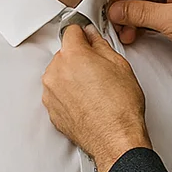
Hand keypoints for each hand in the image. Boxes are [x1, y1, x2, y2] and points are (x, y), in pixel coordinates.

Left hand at [42, 24, 151, 171]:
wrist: (115, 139)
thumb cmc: (120, 108)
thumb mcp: (119, 65)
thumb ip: (100, 44)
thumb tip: (92, 37)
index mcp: (73, 56)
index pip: (70, 31)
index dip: (83, 34)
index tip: (87, 38)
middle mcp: (56, 72)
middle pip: (64, 54)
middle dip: (78, 58)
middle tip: (98, 70)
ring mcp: (51, 93)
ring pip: (59, 74)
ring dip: (72, 77)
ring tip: (94, 90)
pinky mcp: (51, 110)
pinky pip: (57, 94)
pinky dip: (68, 95)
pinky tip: (87, 101)